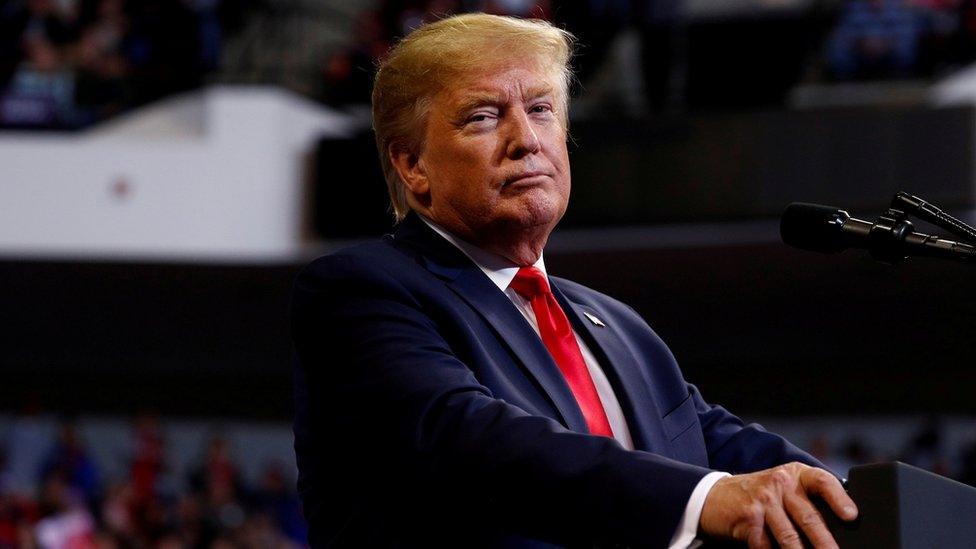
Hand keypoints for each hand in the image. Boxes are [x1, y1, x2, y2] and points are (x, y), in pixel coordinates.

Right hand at [699, 462, 856, 548]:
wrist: (715, 495)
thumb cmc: (760, 495)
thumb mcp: (784, 487)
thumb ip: (808, 498)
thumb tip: (841, 524)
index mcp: (795, 474)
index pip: (822, 481)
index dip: (839, 498)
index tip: (851, 516)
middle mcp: (780, 483)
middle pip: (809, 517)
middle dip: (826, 543)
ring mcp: (763, 500)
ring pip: (789, 536)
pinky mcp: (748, 518)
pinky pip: (767, 544)